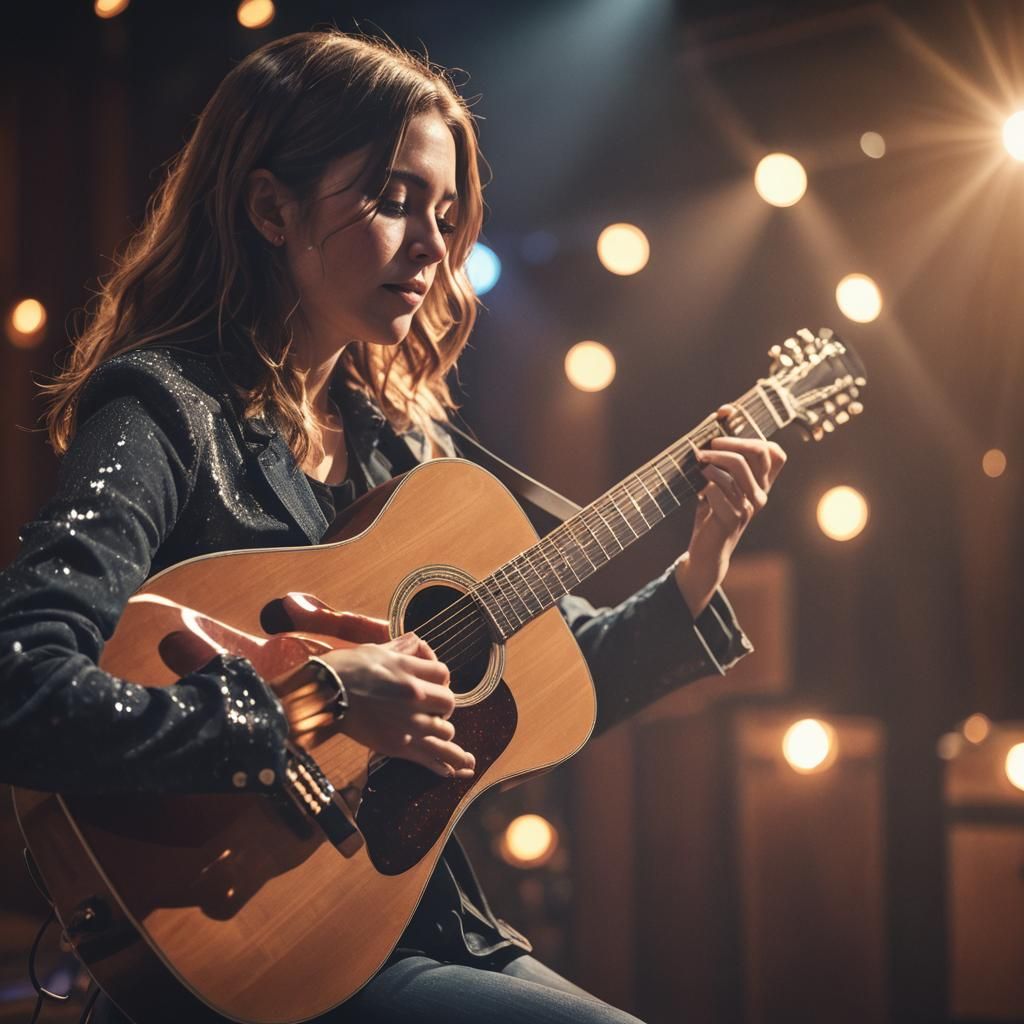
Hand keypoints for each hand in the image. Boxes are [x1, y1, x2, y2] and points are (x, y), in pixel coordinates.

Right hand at [275, 627, 474, 779]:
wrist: (322, 694)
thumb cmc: (346, 668)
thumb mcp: (377, 650)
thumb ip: (402, 648)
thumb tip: (417, 642)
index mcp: (409, 670)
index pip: (443, 674)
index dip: (440, 679)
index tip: (433, 683)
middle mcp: (414, 696)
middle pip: (448, 703)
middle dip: (443, 706)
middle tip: (434, 709)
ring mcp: (407, 722)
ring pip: (444, 732)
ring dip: (443, 733)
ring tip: (448, 742)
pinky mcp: (396, 744)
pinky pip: (427, 756)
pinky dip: (443, 764)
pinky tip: (455, 771)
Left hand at [674, 405, 786, 615]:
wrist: (706, 550)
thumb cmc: (711, 510)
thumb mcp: (716, 479)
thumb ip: (719, 452)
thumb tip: (723, 411)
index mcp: (761, 483)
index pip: (775, 453)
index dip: (753, 432)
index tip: (727, 420)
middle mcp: (761, 494)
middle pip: (757, 453)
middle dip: (729, 442)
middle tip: (707, 446)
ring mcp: (749, 507)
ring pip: (736, 469)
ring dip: (712, 462)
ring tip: (699, 464)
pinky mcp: (733, 520)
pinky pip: (719, 491)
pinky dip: (706, 486)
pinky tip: (700, 492)